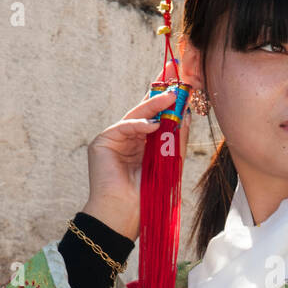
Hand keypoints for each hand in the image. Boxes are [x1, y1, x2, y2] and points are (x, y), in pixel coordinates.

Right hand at [81, 71, 190, 240]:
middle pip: (145, 111)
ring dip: (155, 106)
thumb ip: (175, 138)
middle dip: (160, 92)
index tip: (183, 82)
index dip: (167, 99)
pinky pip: (123, 127)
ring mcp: (113, 140)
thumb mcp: (168, 161)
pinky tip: (153, 124)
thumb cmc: (148, 195)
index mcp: (143, 145)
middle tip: (174, 72)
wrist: (125, 215)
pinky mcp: (101, 143)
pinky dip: (138, 124)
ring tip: (172, 97)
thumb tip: (186, 113)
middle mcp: (128, 139)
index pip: (156, 117)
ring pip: (136, 116)